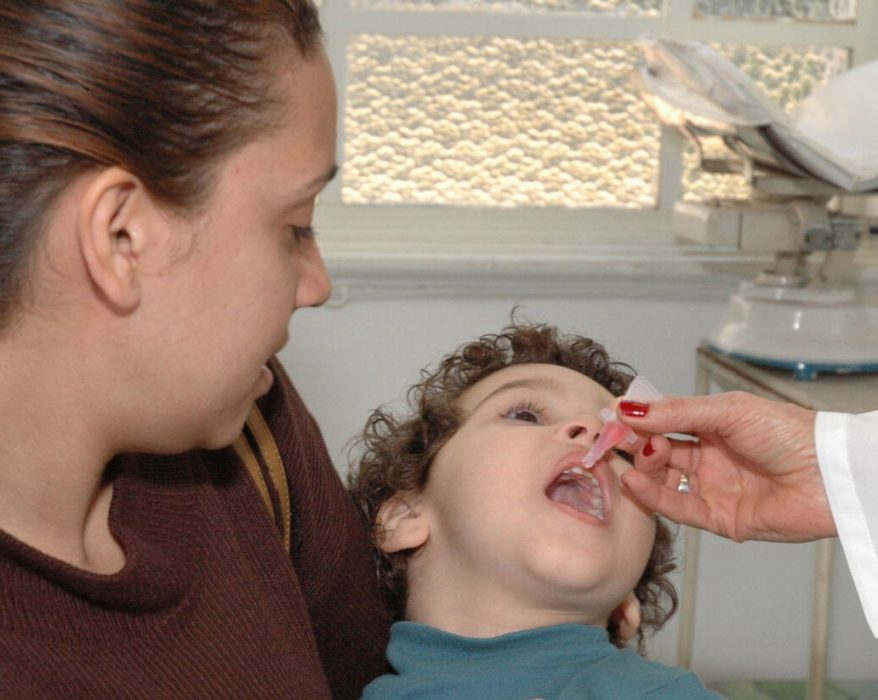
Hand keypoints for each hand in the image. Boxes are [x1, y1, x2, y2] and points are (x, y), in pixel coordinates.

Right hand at [615, 391, 835, 542]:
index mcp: (713, 425)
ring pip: (665, 480)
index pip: (664, 421)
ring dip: (643, 470)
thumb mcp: (727, 412)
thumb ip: (676, 413)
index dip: (638, 420)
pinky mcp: (721, 518)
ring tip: (630, 460)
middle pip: (659, 451)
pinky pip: (680, 509)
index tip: (610, 417)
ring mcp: (714, 487)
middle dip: (635, 444)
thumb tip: (627, 408)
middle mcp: (710, 456)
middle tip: (613, 440)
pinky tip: (636, 482)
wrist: (830, 474)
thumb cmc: (788, 433)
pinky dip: (655, 497)